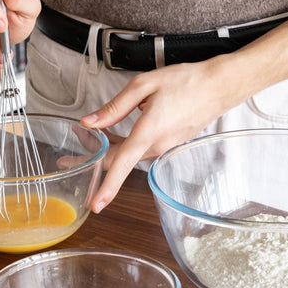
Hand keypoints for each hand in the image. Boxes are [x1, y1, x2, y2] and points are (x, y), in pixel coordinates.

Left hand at [81, 56, 240, 211]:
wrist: (218, 87)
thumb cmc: (187, 82)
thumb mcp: (144, 85)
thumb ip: (115, 107)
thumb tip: (91, 122)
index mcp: (149, 131)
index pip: (122, 164)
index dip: (107, 187)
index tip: (96, 205)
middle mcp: (157, 145)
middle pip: (119, 161)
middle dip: (93, 163)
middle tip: (69, 159)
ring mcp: (164, 146)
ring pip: (129, 155)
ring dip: (108, 150)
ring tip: (88, 138)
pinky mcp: (169, 143)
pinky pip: (141, 149)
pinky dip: (124, 145)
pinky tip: (114, 133)